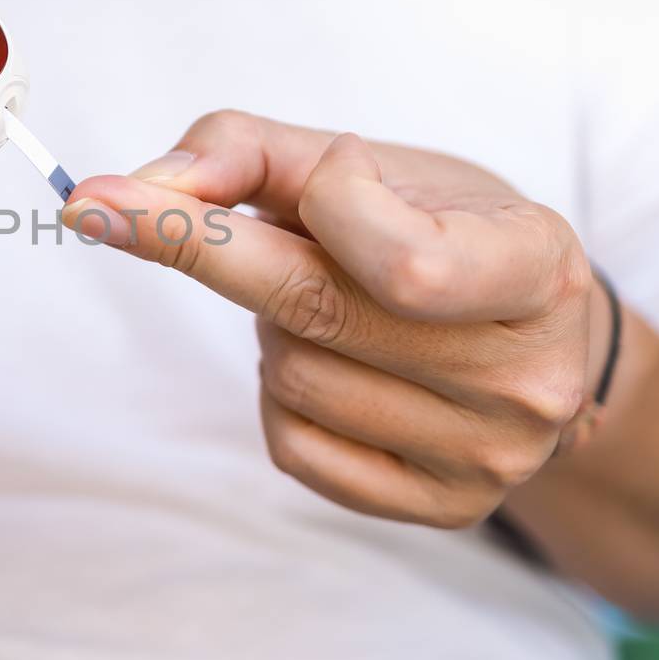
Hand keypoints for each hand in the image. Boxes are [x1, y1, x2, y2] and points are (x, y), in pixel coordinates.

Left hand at [63, 111, 604, 527]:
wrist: (528, 334)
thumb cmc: (437, 226)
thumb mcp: (365, 158)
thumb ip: (244, 149)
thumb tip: (138, 191)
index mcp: (538, 267)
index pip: (403, 259)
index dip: (327, 197)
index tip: (304, 161)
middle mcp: (528, 377)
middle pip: (316, 312)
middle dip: (217, 250)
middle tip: (120, 208)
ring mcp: (489, 457)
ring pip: (291, 377)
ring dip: (270, 325)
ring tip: (326, 302)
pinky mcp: (442, 509)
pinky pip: (292, 447)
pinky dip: (278, 395)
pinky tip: (330, 362)